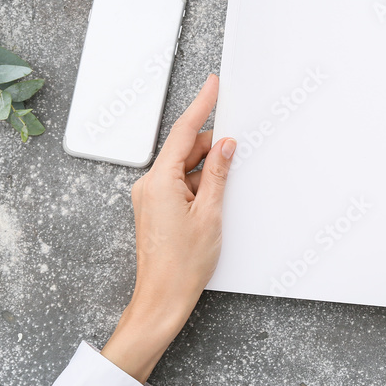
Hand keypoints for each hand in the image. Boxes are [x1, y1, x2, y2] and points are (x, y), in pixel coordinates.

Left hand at [101, 74, 236, 382]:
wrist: (161, 299)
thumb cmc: (182, 265)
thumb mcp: (210, 214)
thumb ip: (219, 174)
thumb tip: (226, 146)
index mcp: (159, 181)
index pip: (185, 132)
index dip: (201, 105)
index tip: (213, 86)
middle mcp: (149, 185)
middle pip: (185, 150)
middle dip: (212, 149)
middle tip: (236, 154)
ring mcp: (150, 198)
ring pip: (183, 169)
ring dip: (206, 172)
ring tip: (221, 197)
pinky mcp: (154, 209)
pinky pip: (178, 185)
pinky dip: (198, 186)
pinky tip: (212, 201)